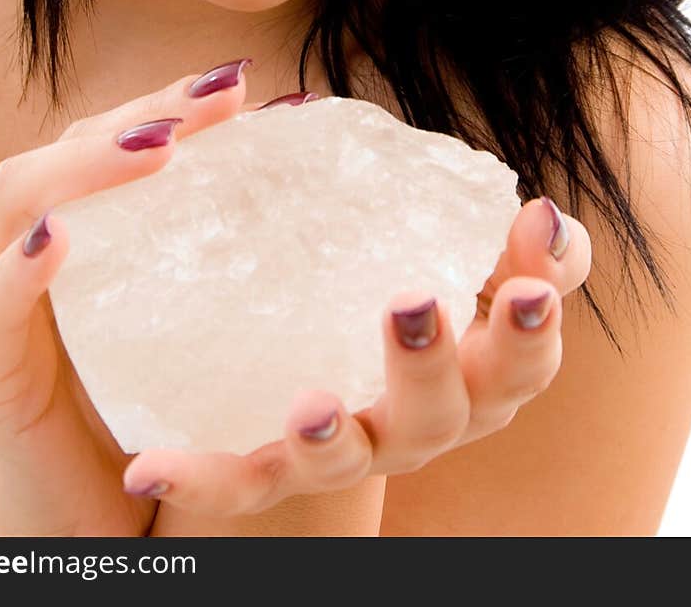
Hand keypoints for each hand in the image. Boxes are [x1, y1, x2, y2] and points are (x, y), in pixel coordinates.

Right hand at [0, 58, 253, 536]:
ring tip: (159, 148)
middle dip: (143, 112)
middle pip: (67, 145)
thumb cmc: (146, 410)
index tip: (244, 84)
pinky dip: (20, 266)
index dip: (172, 99)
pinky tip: (59, 239)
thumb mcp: (189, 322)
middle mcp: (24, 248)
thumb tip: (315, 192)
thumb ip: (222, 259)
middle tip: (220, 97)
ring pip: (16, 197)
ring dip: (86, 165)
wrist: (91, 523)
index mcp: (75, 228)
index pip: (112, 135)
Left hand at [133, 194, 590, 526]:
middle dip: (435, 364)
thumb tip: (542, 211)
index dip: (537, 314)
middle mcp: (422, 420)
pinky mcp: (275, 466)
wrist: (311, 361)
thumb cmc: (400, 286)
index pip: (526, 351)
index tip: (529, 268)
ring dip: (334, 435)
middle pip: (449, 414)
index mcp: (475, 368)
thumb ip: (507, 232)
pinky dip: (200, 477)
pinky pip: (241, 480)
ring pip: (352, 460)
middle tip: (413, 302)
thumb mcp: (460, 250)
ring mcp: (351, 448)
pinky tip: (148, 464)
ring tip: (311, 406)